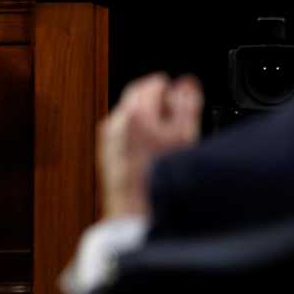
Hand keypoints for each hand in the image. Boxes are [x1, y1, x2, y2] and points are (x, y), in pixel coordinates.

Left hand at [97, 73, 202, 218]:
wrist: (135, 211)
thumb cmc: (159, 176)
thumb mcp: (185, 134)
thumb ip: (187, 103)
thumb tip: (186, 83)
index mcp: (135, 112)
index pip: (153, 82)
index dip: (171, 91)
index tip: (180, 103)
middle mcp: (117, 121)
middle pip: (137, 96)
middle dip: (157, 102)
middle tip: (174, 118)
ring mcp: (109, 138)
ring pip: (129, 115)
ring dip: (146, 118)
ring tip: (163, 139)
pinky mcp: (106, 153)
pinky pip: (122, 133)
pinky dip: (135, 134)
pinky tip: (149, 152)